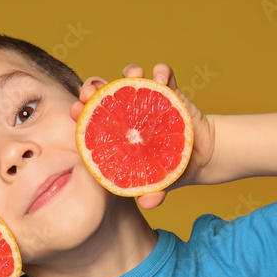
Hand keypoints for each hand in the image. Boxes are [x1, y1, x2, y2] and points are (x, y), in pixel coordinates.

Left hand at [70, 62, 215, 209]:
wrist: (201, 156)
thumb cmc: (170, 171)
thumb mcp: (160, 184)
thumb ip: (154, 193)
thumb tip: (147, 204)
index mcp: (117, 134)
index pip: (92, 121)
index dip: (81, 114)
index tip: (75, 109)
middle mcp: (128, 113)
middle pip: (104, 93)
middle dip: (94, 87)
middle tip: (93, 90)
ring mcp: (148, 100)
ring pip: (131, 77)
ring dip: (129, 72)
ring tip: (133, 75)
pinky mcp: (170, 92)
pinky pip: (164, 75)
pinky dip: (162, 72)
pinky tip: (162, 78)